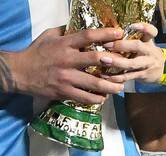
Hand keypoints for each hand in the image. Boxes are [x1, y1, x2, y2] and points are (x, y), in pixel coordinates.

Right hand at [7, 26, 130, 104]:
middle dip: (114, 61)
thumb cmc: (36, 53)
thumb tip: (79, 26)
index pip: (88, 36)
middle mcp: (67, 59)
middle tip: (125, 64)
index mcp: (64, 44)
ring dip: (112, 86)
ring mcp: (66, 77)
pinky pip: (87, 97)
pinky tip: (104, 97)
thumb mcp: (48, 37)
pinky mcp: (64, 91)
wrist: (20, 72)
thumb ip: (65, 32)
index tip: (120, 33)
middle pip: (95, 59)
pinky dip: (98, 98)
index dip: (105, 34)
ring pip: (96, 83)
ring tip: (120, 86)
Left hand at [103, 22, 165, 84]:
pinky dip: (117, 77)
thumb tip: (110, 31)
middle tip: (107, 44)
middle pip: (137, 46)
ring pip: (132, 63)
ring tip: (104, 60)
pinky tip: (107, 75)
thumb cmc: (149, 53)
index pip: (151, 31)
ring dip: (117, 62)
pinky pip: (129, 76)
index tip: (133, 26)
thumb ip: (133, 36)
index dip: (143, 28)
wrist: (165, 70)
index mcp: (149, 41)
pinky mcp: (143, 75)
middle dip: (121, 45)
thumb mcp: (147, 42)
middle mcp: (149, 52)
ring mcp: (147, 65)